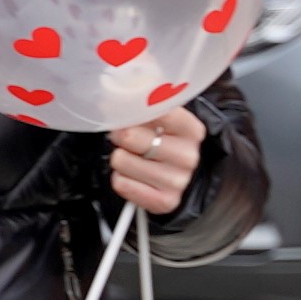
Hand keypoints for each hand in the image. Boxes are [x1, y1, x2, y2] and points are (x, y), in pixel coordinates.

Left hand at [104, 100, 204, 217]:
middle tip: (128, 140)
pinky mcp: (165, 201)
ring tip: (135, 160)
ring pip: (120, 160)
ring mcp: (178, 180)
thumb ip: (145, 108)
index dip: (131, 112)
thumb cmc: (166, 146)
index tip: (126, 114)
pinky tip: (135, 177)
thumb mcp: (164, 123)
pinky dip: (121, 179)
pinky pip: (121, 183)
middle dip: (120, 136)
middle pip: (129, 135)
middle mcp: (188, 155)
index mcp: (191, 130)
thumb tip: (108, 98)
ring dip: (120, 160)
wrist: (184, 181)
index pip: (154, 111)